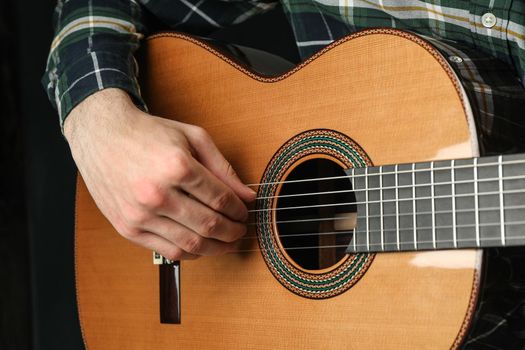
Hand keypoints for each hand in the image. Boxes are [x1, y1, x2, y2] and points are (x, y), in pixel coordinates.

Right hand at [64, 88, 255, 259]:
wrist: (101, 135)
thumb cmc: (149, 133)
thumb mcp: (192, 137)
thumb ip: (223, 168)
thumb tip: (247, 196)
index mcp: (176, 166)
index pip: (221, 199)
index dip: (239, 210)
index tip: (244, 212)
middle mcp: (157, 193)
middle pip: (209, 224)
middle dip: (232, 231)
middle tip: (240, 230)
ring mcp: (140, 214)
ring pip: (191, 244)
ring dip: (216, 248)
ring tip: (226, 242)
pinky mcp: (127, 228)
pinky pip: (168, 252)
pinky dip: (191, 253)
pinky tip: (202, 246)